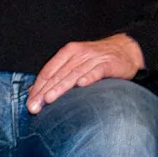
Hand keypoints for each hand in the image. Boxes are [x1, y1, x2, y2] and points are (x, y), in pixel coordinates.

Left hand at [26, 33, 145, 113]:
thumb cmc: (99, 59)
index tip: (30, 103)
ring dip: (61, 87)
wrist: (127, 49)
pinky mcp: (108, 63)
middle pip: (58, 74)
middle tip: (34, 107)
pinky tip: (81, 85)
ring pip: (74, 74)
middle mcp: (79, 54)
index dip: (38, 87)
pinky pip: (96, 71)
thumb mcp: (77, 62)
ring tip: (50, 99)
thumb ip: (58, 75)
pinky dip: (89, 77)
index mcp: (69, 52)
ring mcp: (94, 58)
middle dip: (44, 92)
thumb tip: (35, 92)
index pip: (49, 71)